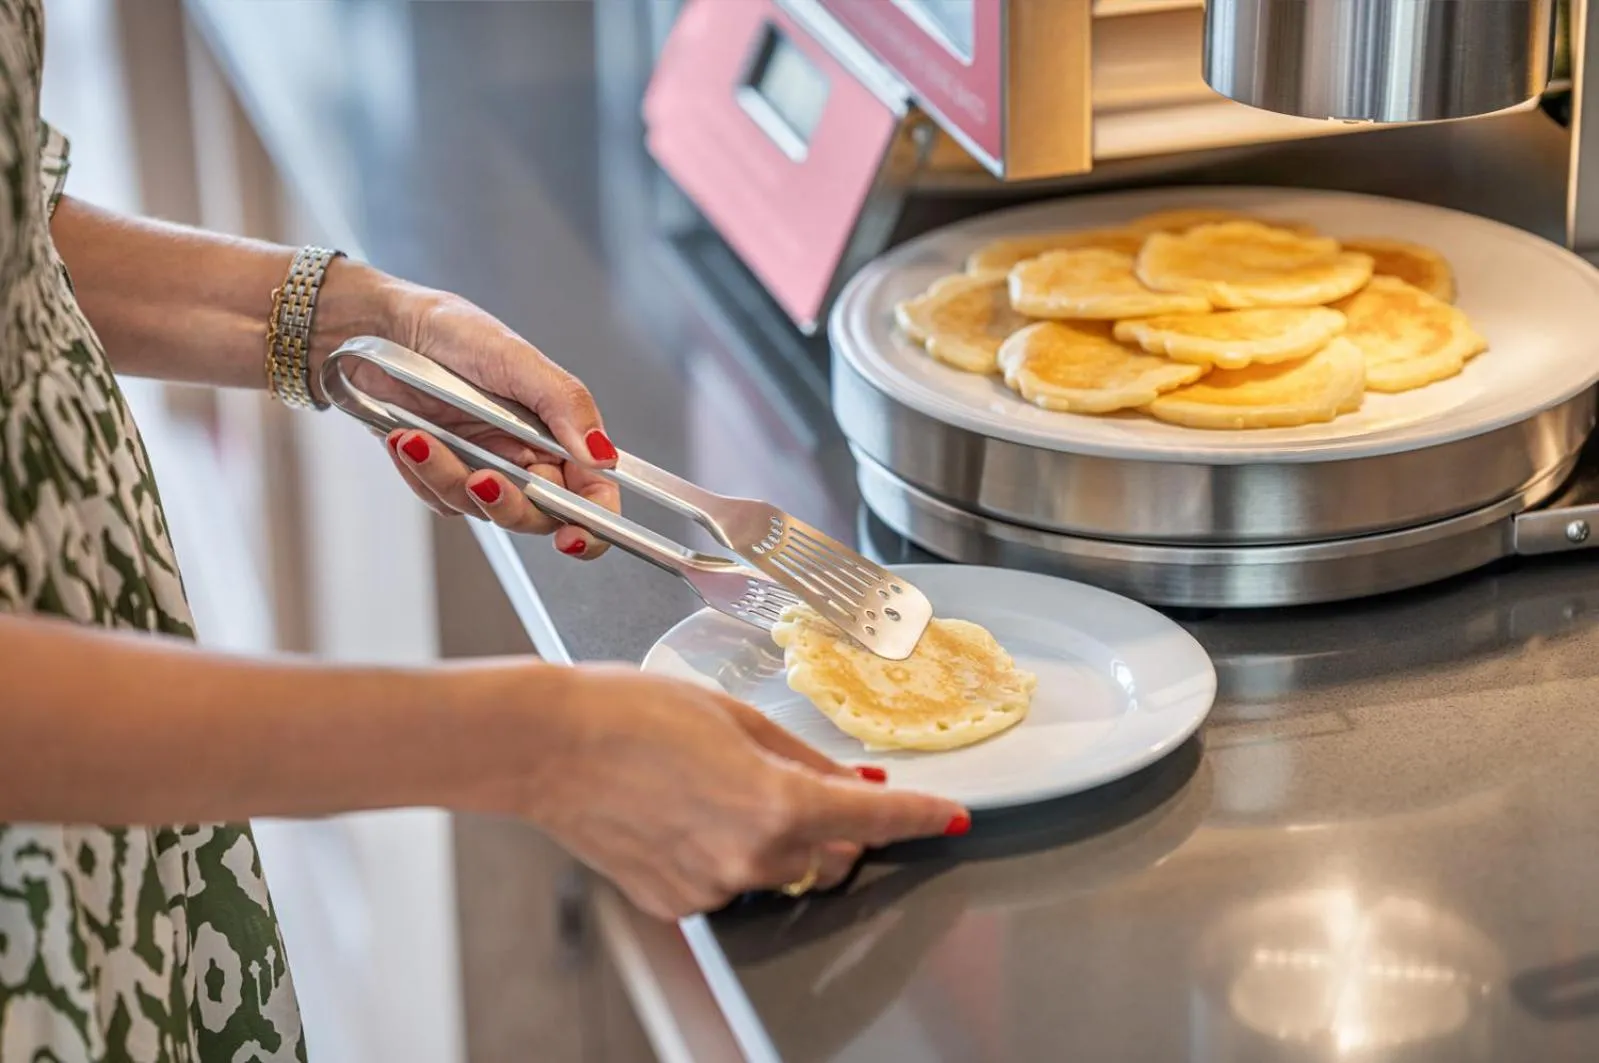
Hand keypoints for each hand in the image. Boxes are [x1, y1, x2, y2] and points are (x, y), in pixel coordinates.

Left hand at [355, 283, 618, 558]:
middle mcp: (527, 455)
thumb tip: (602, 453)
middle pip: (537, 515)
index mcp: (559, 430)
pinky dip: (422, 472)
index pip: (592, 491)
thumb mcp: (516, 358)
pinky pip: (441, 499)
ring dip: (448, 478)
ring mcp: (486, 467)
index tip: (572, 536)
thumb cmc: (453, 331)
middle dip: (508, 504)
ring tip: (419, 437)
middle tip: (482, 480)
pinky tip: (407, 436)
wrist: (383, 329)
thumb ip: (565, 405)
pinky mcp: (445, 473)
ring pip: (482, 510)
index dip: (591, 523)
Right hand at [523, 667, 970, 919]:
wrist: (547, 745)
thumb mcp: (735, 715)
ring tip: (718, 785)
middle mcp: (751, 857)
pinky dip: (728, 853)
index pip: (877, 822)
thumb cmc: (629, 712)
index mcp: (776, 802)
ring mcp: (713, 886)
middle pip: (833, 855)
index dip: (924, 818)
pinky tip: (686, 812)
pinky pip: (730, 881)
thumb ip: (805, 759)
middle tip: (796, 778)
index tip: (951, 818)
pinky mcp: (678, 901)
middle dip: (834, 822)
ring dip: (777, 837)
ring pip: (781, 870)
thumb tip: (853, 787)